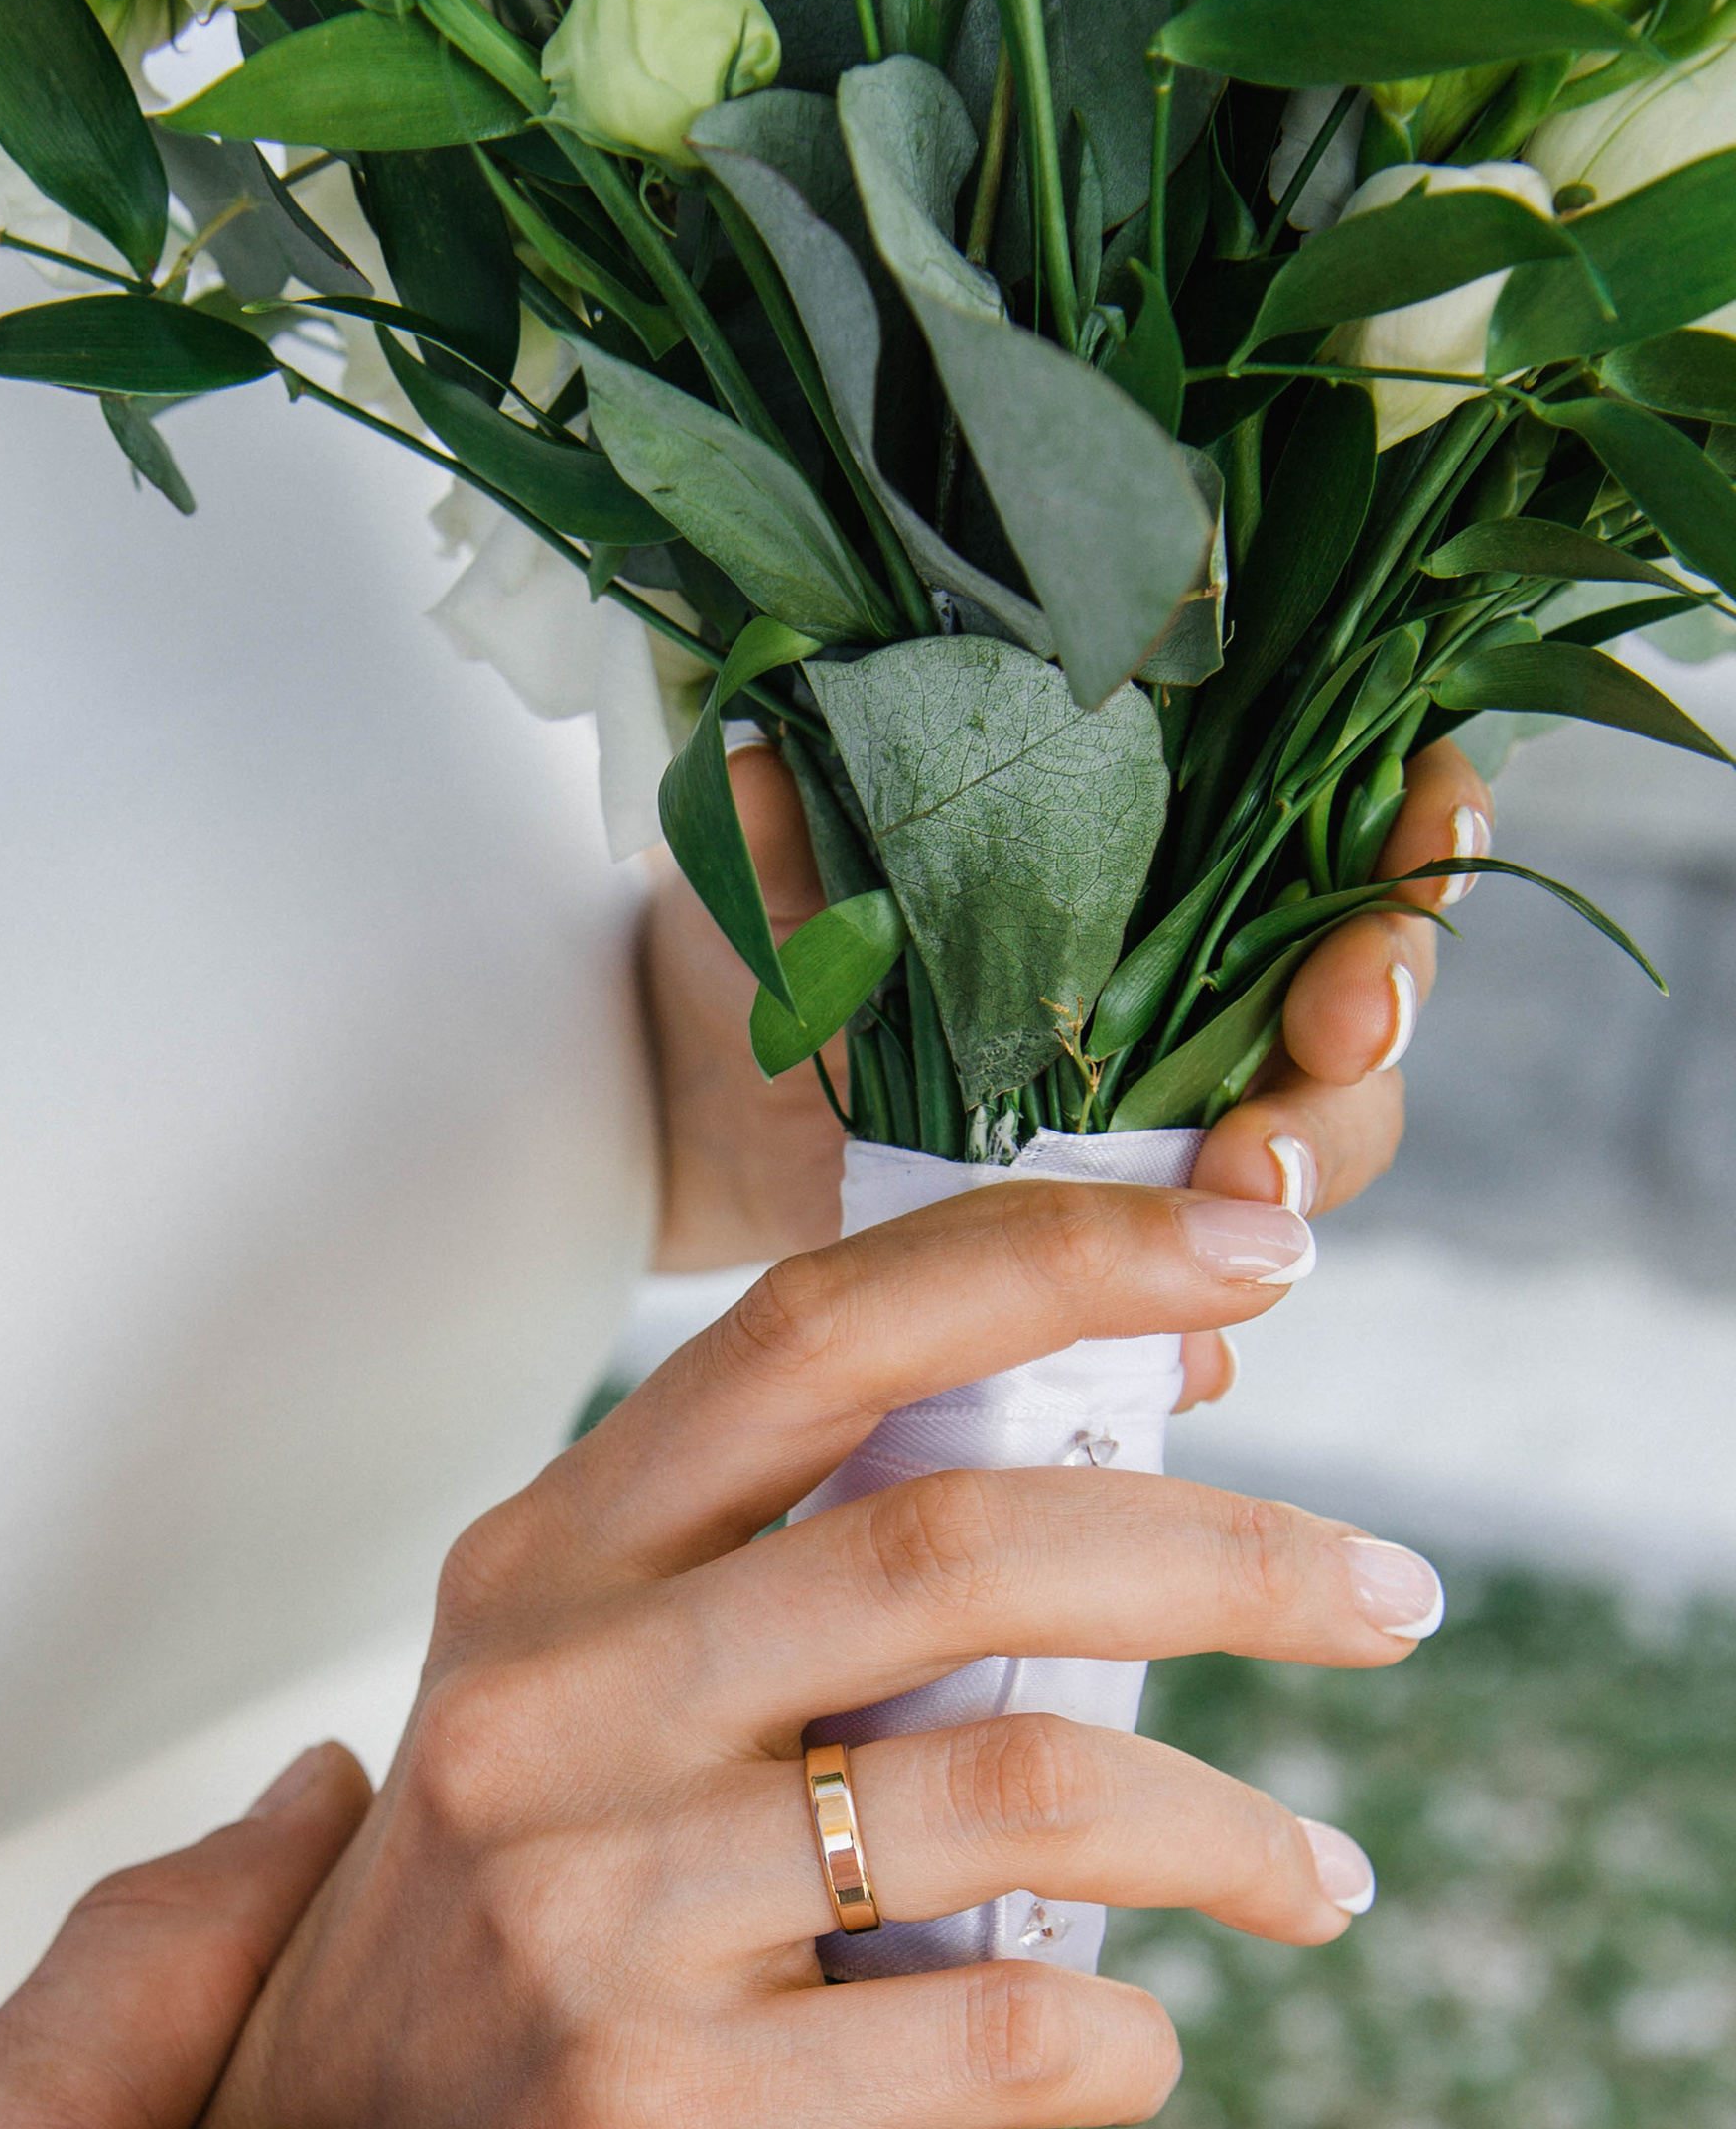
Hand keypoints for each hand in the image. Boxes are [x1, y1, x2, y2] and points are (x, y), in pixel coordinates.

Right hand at [184, 1184, 1441, 2128]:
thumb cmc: (518, 1914)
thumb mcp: (586, 1695)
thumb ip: (810, 1559)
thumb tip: (1166, 1389)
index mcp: (540, 1563)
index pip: (815, 1327)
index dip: (1057, 1252)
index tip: (1261, 1241)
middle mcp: (547, 1706)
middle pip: (957, 1542)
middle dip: (1234, 1551)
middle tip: (1397, 1596)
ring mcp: (592, 1908)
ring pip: (1023, 1790)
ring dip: (1234, 1826)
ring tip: (1321, 1875)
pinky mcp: (659, 2113)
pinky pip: (1000, 2032)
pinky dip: (1126, 2034)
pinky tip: (1136, 2046)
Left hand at [641, 737, 1489, 1292]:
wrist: (703, 1101)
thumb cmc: (765, 943)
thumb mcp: (765, 873)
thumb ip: (782, 826)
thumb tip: (758, 769)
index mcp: (1166, 850)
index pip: (1357, 811)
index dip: (1425, 824)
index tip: (1426, 850)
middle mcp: (1204, 986)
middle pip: (1362, 1007)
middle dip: (1358, 1046)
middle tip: (1289, 1097)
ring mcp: (1174, 1126)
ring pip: (1310, 1154)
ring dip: (1295, 1189)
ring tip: (1239, 1204)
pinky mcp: (1121, 1255)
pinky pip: (1200, 1308)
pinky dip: (1195, 1335)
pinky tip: (1171, 1359)